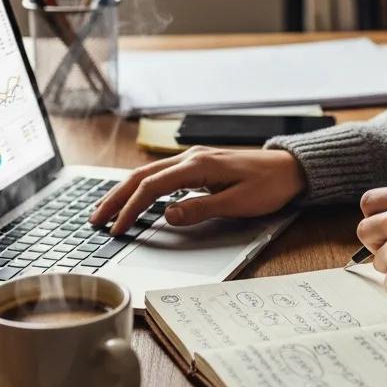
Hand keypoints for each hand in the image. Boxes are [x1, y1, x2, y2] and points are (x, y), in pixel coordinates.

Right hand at [89, 146, 306, 234]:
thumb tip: (167, 216)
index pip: (152, 187)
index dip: (130, 208)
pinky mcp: (199, 165)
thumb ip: (201, 209)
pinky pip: (162, 175)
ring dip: (125, 191)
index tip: (116, 228)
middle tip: (95, 219)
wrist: (291, 168)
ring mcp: (194, 159)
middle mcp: (191, 158)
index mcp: (198, 166)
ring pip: (149, 174)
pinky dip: (142, 187)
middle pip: (142, 176)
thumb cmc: (269, 186)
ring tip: (106, 210)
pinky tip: (135, 198)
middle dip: (116, 198)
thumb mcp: (238, 203)